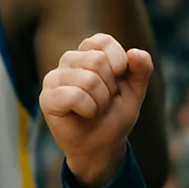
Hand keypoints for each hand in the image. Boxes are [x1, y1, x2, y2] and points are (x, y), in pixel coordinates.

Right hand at [40, 33, 154, 187]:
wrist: (102, 146)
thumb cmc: (114, 116)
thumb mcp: (135, 91)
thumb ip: (142, 69)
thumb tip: (135, 53)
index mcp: (88, 53)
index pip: (103, 40)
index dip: (118, 61)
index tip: (119, 80)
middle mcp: (69, 61)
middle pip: (97, 61)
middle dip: (110, 87)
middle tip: (104, 101)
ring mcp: (54, 78)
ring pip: (88, 79)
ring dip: (100, 101)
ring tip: (95, 110)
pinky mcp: (47, 98)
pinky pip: (74, 96)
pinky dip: (88, 110)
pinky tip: (84, 115)